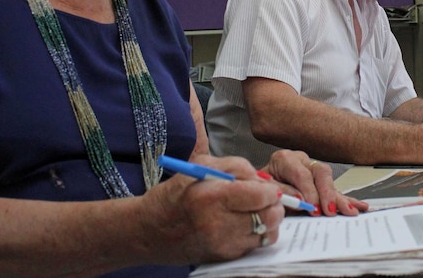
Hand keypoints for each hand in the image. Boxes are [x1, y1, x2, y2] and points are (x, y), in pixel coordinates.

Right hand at [143, 154, 284, 263]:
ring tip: (258, 211)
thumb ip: (236, 166)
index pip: (259, 195)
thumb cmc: (174, 195)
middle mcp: (218, 223)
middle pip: (268, 216)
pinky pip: (255, 245)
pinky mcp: (223, 257)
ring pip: (267, 233)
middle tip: (268, 199)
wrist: (149, 230)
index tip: (268, 187)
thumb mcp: (201, 166)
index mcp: (212, 195)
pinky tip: (245, 224)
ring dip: (269, 221)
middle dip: (274, 205)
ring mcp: (222, 243)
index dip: (270, 190)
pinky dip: (257, 234)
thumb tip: (262, 179)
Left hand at [262, 149, 368, 216]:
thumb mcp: (266, 189)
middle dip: (327, 193)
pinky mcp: (320, 184)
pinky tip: (359, 206)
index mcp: (285, 159)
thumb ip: (282, 192)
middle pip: (320, 173)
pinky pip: (335, 190)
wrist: (258, 188)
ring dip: (340, 198)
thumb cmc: (261, 188)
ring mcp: (313, 170)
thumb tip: (301, 199)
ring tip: (349, 211)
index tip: (312, 209)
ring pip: (330, 182)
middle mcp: (302, 161)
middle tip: (330, 211)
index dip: (308, 192)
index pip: (302, 174)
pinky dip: (346, 200)